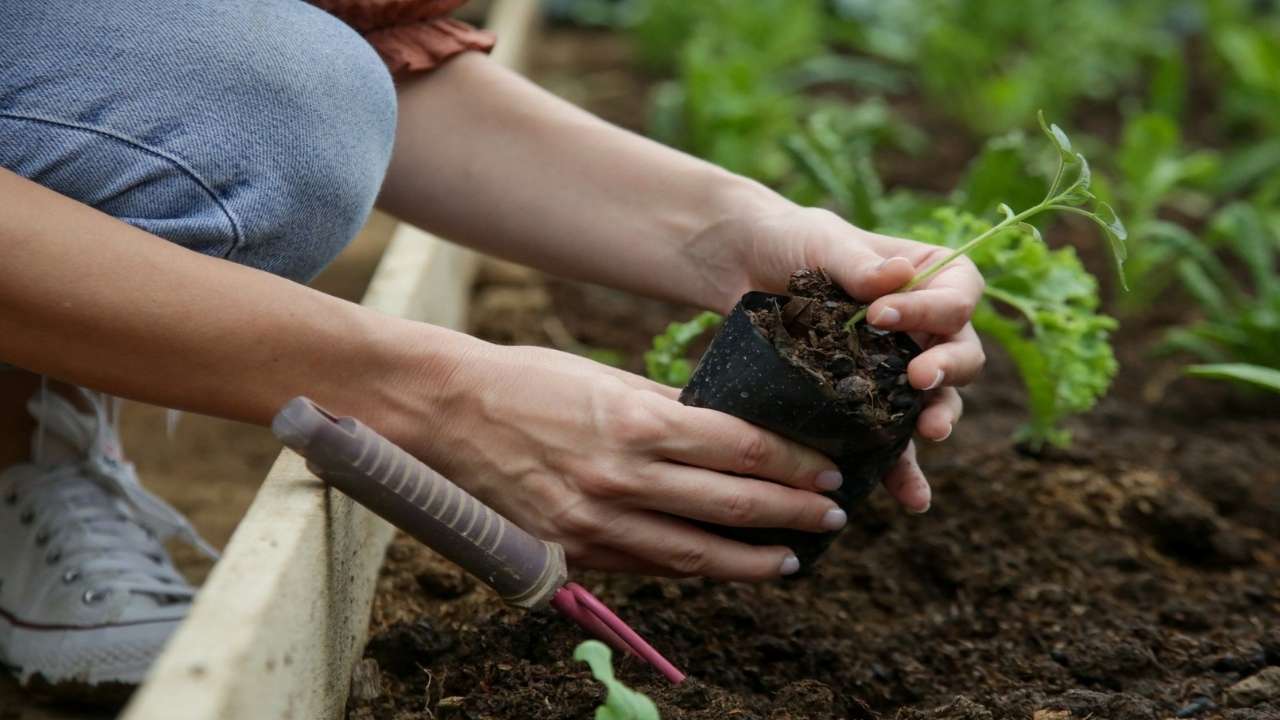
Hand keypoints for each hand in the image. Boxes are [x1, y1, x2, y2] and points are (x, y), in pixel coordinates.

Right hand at [389, 338, 849, 580]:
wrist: (447, 414)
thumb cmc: (529, 381)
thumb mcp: (606, 378)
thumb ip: (670, 407)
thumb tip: (731, 426)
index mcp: (636, 423)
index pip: (741, 449)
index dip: (794, 465)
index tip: (829, 471)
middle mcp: (622, 479)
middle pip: (731, 505)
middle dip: (793, 513)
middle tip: (833, 515)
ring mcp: (594, 524)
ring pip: (695, 554)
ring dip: (753, 560)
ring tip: (792, 558)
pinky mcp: (569, 552)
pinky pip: (646, 568)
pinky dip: (692, 571)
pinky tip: (720, 568)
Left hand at [688, 204, 987, 512]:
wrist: (741, 270)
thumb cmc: (789, 241)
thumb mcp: (820, 240)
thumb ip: (857, 261)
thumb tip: (899, 277)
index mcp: (927, 274)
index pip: (958, 294)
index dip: (934, 309)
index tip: (882, 315)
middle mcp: (924, 324)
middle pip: (962, 351)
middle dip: (948, 368)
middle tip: (920, 378)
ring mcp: (899, 367)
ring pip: (937, 400)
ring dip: (940, 417)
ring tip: (929, 432)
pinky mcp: (868, 403)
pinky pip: (894, 441)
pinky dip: (904, 469)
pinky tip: (911, 498)